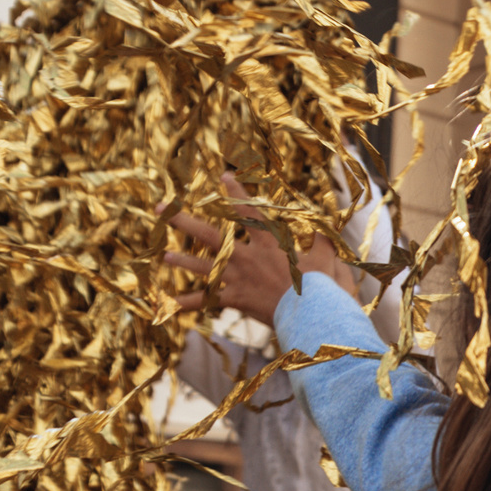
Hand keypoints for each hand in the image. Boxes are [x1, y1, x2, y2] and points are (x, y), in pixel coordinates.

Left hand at [167, 173, 354, 320]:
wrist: (313, 315)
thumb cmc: (323, 285)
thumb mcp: (328, 255)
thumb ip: (322, 237)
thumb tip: (326, 219)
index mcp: (269, 242)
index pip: (249, 211)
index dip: (236, 193)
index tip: (223, 176)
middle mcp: (248, 257)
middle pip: (210, 236)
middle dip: (183, 220)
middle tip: (161, 209)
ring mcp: (239, 279)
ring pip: (205, 267)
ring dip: (184, 261)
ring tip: (166, 256)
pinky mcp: (237, 299)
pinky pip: (209, 302)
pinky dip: (190, 304)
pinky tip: (170, 305)